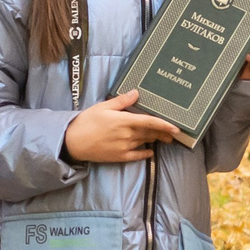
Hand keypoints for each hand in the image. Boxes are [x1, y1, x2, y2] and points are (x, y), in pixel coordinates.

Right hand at [63, 89, 180, 162]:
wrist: (73, 142)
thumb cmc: (86, 122)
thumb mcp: (103, 107)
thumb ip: (121, 101)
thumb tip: (136, 92)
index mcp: (124, 121)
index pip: (149, 122)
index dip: (164, 125)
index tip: (176, 127)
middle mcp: (127, 135)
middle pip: (150, 133)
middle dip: (163, 132)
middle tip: (173, 132)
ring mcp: (124, 147)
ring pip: (145, 142)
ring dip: (155, 140)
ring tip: (164, 138)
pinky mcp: (120, 157)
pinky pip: (137, 156)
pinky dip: (146, 153)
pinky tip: (150, 151)